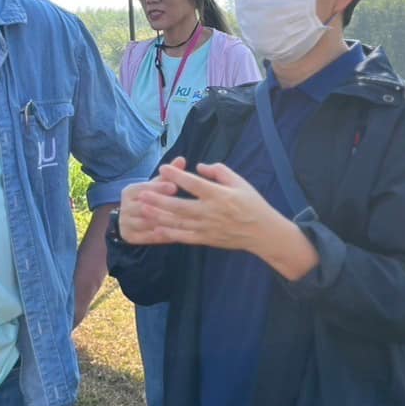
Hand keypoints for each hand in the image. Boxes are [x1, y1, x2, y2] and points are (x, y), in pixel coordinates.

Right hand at [115, 157, 185, 245]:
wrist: (129, 220)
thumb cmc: (147, 199)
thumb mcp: (155, 186)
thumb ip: (168, 175)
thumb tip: (182, 159)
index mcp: (129, 191)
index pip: (143, 188)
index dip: (159, 187)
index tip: (174, 187)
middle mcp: (124, 207)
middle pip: (144, 207)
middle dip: (162, 206)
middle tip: (180, 206)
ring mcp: (125, 223)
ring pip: (146, 223)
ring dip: (163, 223)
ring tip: (181, 222)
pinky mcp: (129, 236)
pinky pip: (147, 237)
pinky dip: (162, 236)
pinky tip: (176, 234)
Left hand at [134, 160, 286, 251]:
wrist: (262, 232)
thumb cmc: (252, 204)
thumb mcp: (239, 182)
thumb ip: (219, 172)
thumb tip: (199, 166)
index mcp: (218, 195)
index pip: (193, 184)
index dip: (176, 175)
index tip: (162, 168)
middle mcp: (210, 212)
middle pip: (179, 206)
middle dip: (158, 200)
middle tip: (141, 194)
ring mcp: (206, 227)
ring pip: (178, 222)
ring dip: (158, 216)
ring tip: (142, 210)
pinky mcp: (206, 239)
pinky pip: (184, 237)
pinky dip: (169, 234)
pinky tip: (156, 229)